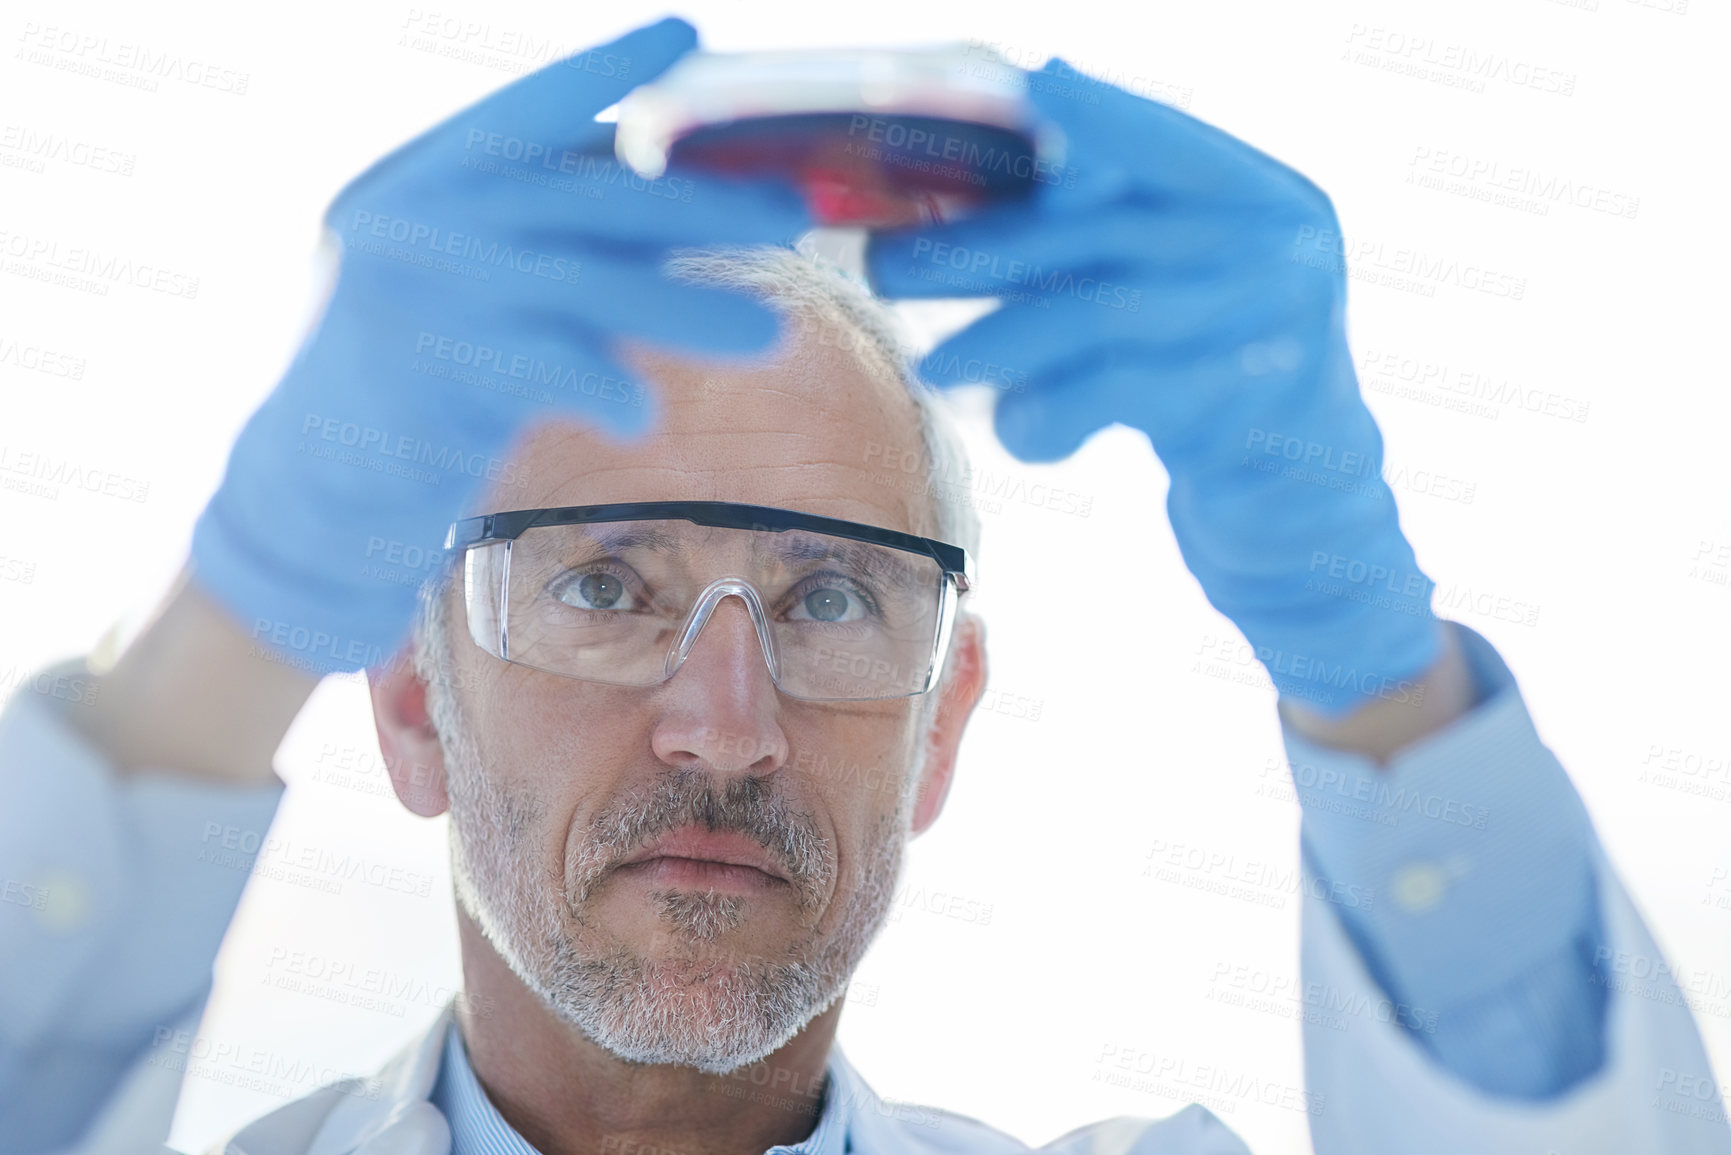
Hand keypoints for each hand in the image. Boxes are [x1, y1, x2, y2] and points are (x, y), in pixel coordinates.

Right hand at [190, 17, 810, 674]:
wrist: (308, 493)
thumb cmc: (412, 383)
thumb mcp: (475, 283)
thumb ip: (562, 237)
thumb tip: (688, 202)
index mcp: (420, 179)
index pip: (527, 107)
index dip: (611, 69)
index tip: (687, 37)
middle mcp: (415, 220)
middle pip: (582, 194)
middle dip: (698, 202)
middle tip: (790, 214)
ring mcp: (422, 294)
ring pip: (586, 284)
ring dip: (689, 309)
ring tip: (774, 333)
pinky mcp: (434, 377)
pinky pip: (550, 370)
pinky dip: (606, 386)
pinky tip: (641, 414)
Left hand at [866, 60, 1440, 717]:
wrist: (1301, 499)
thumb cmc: (1215, 376)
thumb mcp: (1191, 284)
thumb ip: (1117, 233)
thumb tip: (966, 192)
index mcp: (1265, 197)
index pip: (1160, 136)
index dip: (1088, 114)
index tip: (1014, 92)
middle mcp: (1278, 248)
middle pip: (1100, 230)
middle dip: (978, 246)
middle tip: (886, 265)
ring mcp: (1264, 327)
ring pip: (1094, 313)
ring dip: (994, 340)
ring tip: (935, 368)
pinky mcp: (1235, 408)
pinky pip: (1107, 395)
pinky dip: (1043, 413)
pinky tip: (1016, 430)